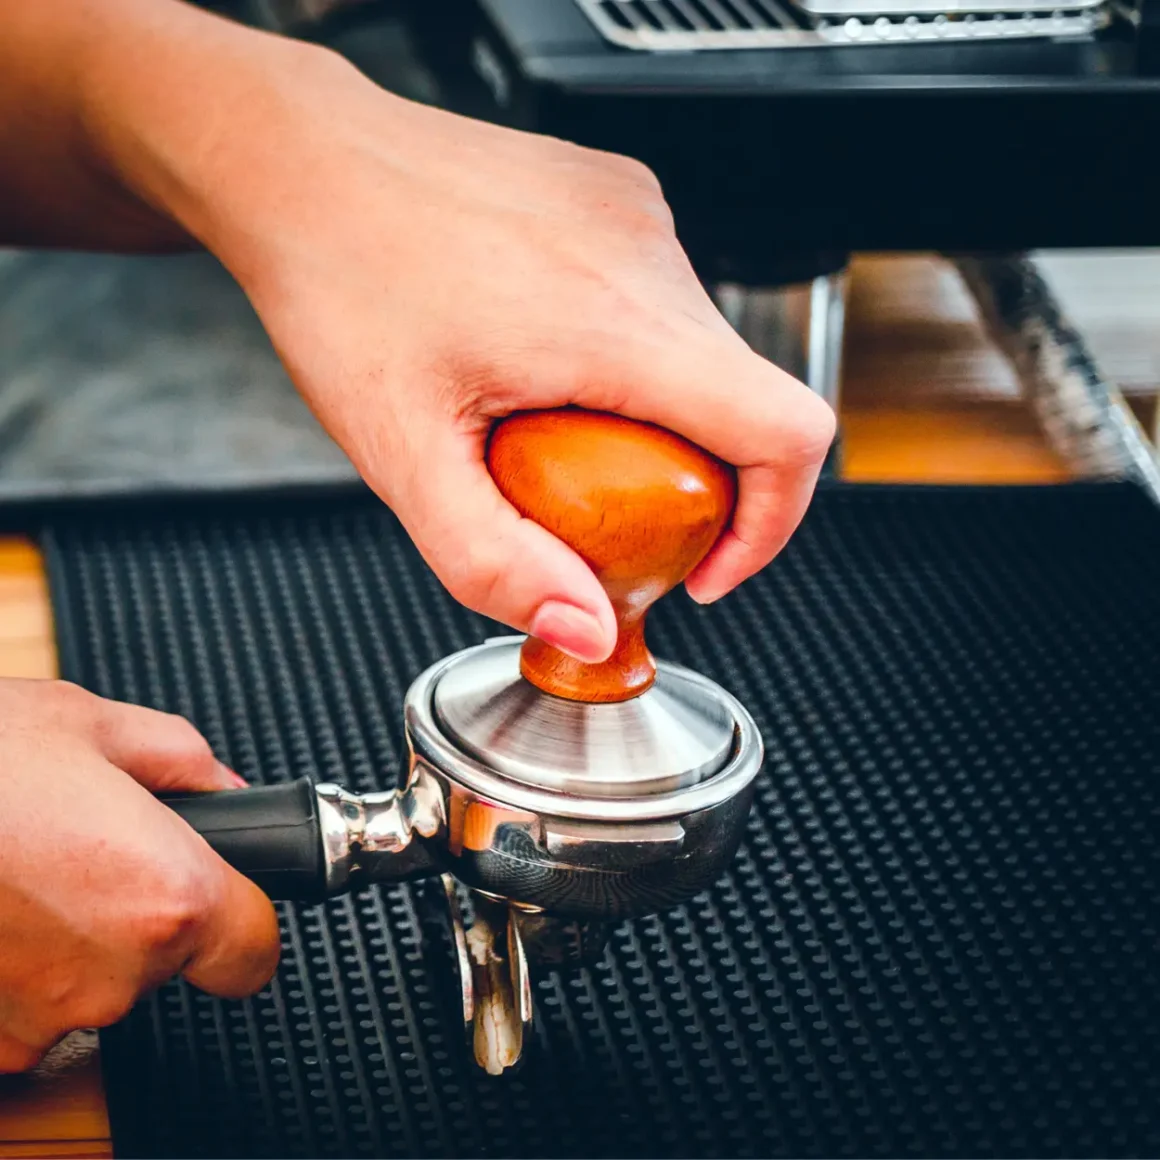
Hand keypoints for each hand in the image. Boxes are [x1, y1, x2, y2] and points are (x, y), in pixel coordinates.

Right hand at [0, 679, 278, 1072]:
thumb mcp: (92, 725)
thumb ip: (183, 762)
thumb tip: (223, 788)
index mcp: (165, 898)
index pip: (254, 952)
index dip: (243, 916)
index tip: (226, 894)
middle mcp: (110, 977)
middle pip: (168, 961)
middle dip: (142, 909)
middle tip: (89, 848)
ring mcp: (35, 1021)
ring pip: (92, 986)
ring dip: (72, 939)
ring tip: (22, 870)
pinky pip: (24, 1010)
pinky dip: (14, 967)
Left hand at [81, 13, 835, 662]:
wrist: (303, 162)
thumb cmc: (339, 281)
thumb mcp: (402, 453)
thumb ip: (494, 561)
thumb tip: (587, 627)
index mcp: (616, 324)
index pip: (787, 432)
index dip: (774, 523)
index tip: (704, 564)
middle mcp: (648, 256)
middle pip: (744, 405)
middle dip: (690, 484)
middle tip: (594, 506)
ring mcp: (640, 216)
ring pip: (702, 355)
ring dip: (654, 415)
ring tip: (548, 416)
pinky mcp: (622, 194)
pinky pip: (662, 301)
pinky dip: (628, 354)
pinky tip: (540, 348)